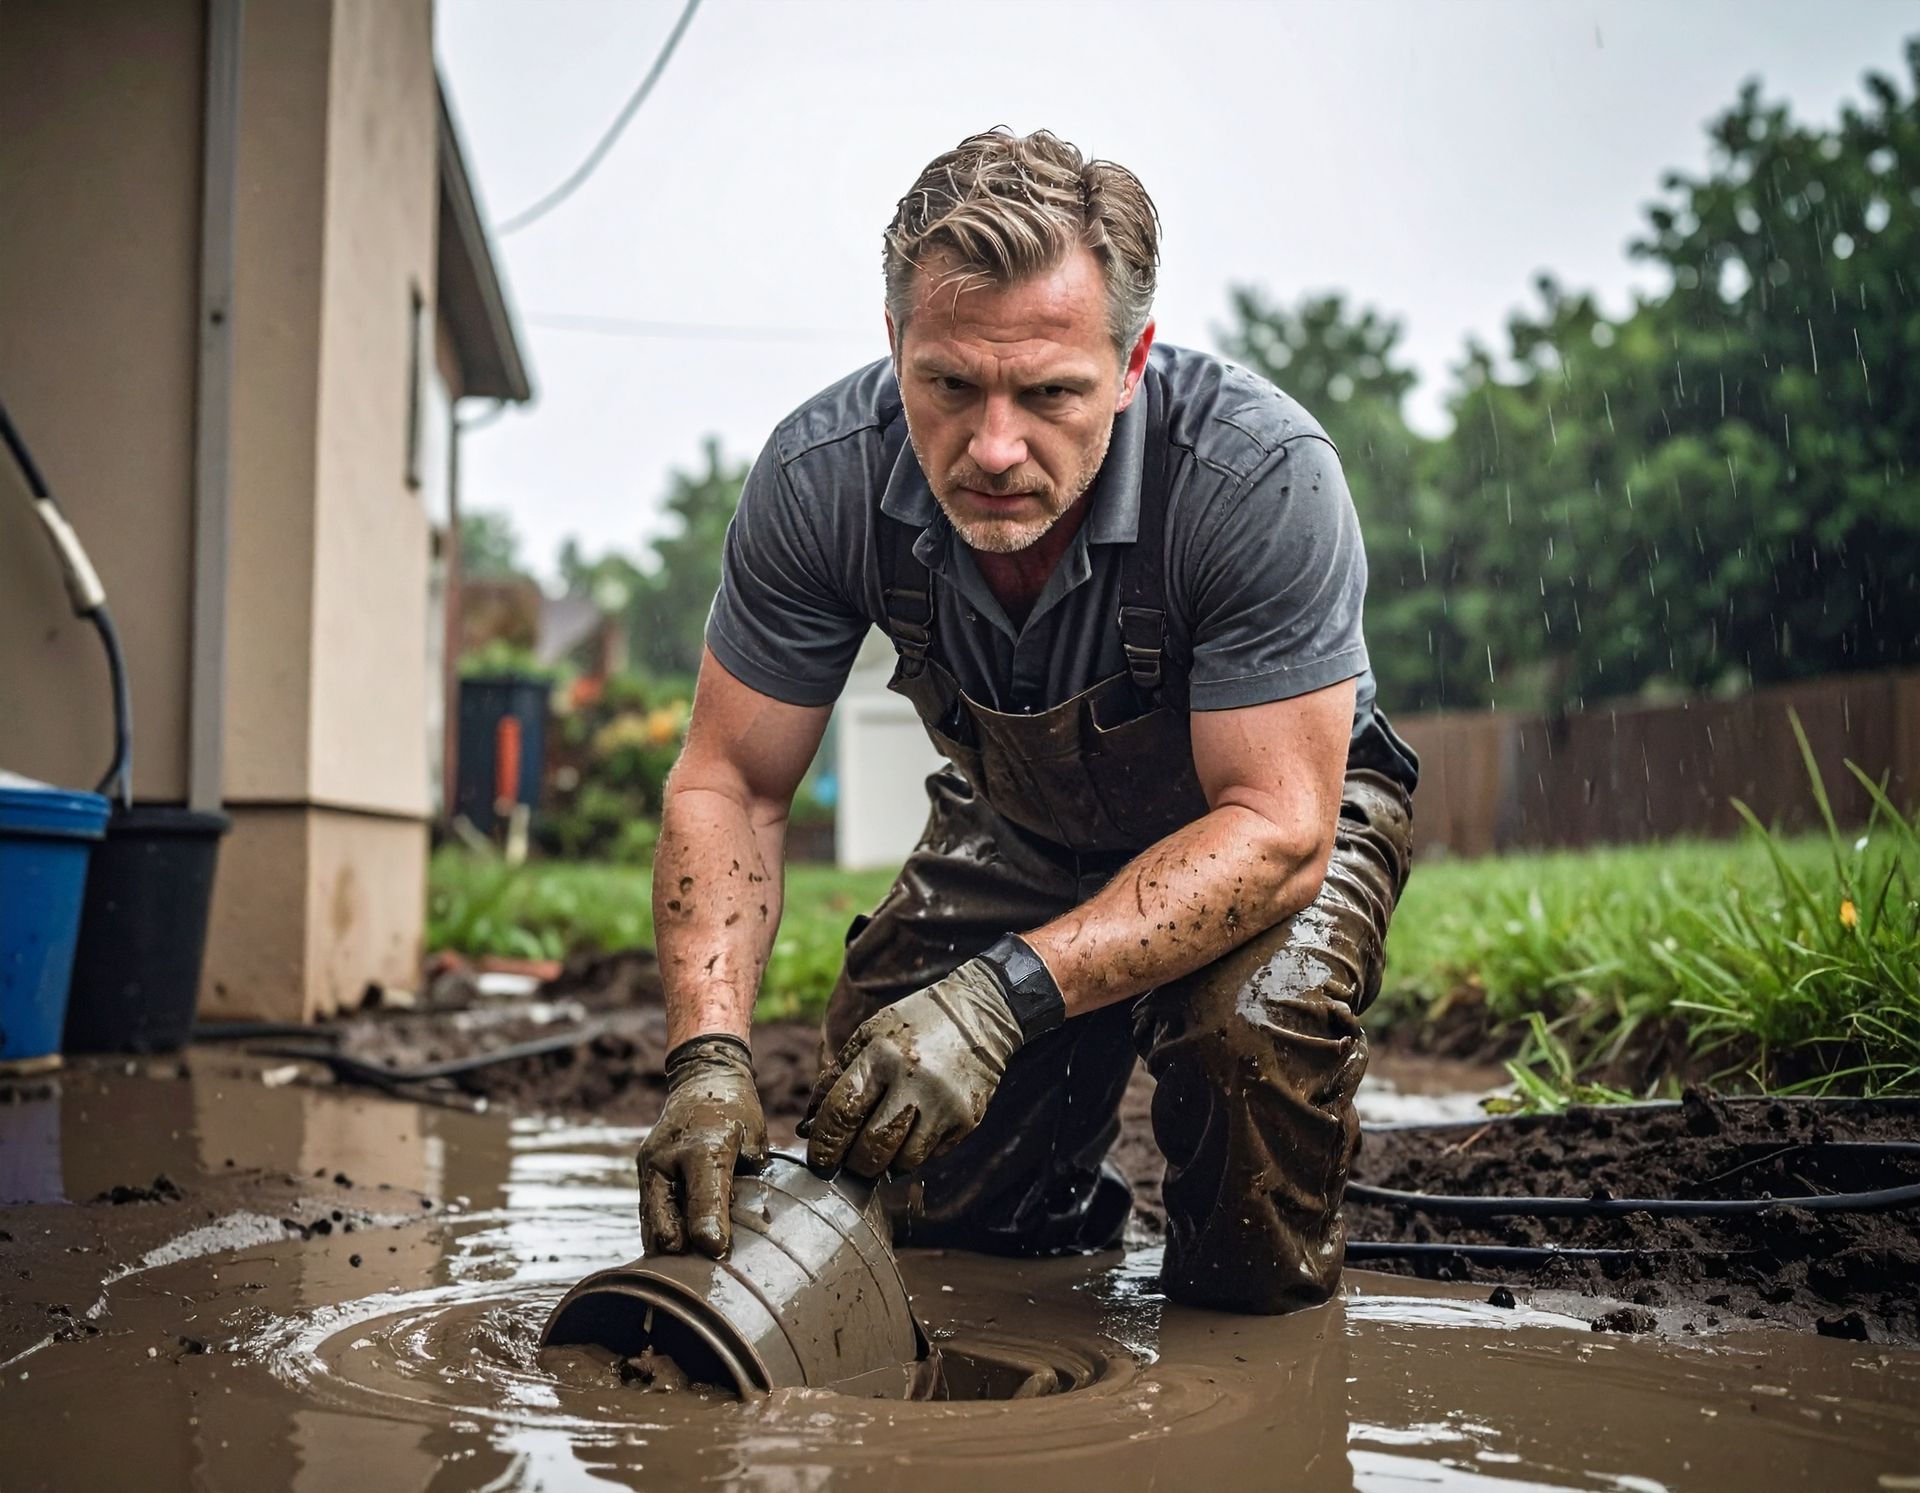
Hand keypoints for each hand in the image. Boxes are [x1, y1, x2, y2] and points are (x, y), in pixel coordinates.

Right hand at [637, 1034, 768, 1257]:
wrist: (702, 1079)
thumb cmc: (736, 1110)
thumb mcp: (753, 1138)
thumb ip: (748, 1177)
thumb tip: (741, 1219)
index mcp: (704, 1148)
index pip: (705, 1198)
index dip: (711, 1231)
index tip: (718, 1253)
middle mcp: (668, 1157)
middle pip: (663, 1220)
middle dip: (681, 1250)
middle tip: (705, 1268)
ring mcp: (650, 1165)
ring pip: (650, 1223)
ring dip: (668, 1246)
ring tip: (691, 1265)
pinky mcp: (644, 1170)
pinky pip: (648, 1212)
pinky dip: (662, 1231)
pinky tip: (679, 1247)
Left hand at [801, 958, 1026, 1179]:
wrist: (979, 1014)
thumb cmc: (914, 1025)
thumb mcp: (870, 1034)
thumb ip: (836, 1076)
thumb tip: (808, 1125)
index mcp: (881, 1054)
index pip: (843, 1111)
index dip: (824, 1143)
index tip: (818, 1158)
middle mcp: (913, 1080)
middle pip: (871, 1146)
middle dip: (853, 1163)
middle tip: (847, 1163)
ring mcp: (943, 1103)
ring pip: (902, 1160)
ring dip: (885, 1163)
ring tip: (880, 1149)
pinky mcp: (967, 1119)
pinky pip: (931, 1155)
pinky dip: (914, 1153)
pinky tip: (913, 1133)